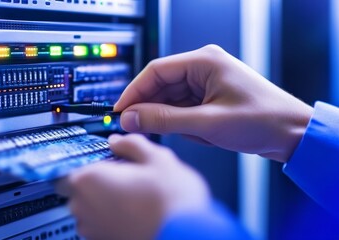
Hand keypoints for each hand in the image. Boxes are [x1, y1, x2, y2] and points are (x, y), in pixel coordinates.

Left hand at [56, 134, 209, 239]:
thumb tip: (118, 141)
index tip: (104, 160)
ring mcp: (92, 230)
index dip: (89, 161)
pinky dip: (112, 218)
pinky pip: (100, 225)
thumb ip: (131, 144)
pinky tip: (135, 212)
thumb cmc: (172, 203)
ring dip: (103, 201)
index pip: (70, 166)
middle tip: (124, 176)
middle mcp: (84, 207)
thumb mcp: (157, 158)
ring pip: (89, 208)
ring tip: (133, 196)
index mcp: (90, 180)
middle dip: (97, 181)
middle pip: (78, 188)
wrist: (187, 237)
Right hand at [115, 45, 312, 162]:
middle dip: (149, 107)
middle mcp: (204, 67)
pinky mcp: (210, 97)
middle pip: (161, 85)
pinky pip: (184, 107)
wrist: (292, 134)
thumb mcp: (206, 123)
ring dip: (168, 117)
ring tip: (177, 134)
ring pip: (171, 98)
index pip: (155, 71)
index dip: (133, 91)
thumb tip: (131, 117)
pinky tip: (194, 133)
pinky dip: (182, 122)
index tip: (119, 110)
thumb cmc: (262, 120)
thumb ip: (164, 120)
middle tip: (135, 127)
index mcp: (204, 61)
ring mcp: (207, 82)